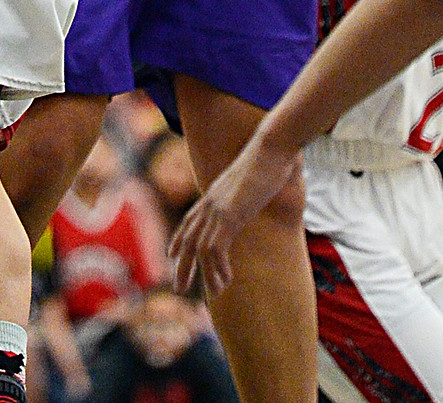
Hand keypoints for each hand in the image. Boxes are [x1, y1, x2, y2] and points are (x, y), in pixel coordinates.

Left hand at [168, 134, 294, 296]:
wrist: (270, 148)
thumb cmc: (266, 160)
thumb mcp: (249, 180)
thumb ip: (242, 192)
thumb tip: (247, 197)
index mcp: (213, 195)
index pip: (189, 221)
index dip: (179, 239)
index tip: (172, 256)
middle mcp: (210, 203)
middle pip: (188, 239)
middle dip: (183, 266)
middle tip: (179, 289)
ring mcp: (219, 209)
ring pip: (200, 249)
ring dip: (206, 274)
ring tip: (214, 294)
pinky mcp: (230, 216)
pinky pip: (216, 249)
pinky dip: (218, 268)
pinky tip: (226, 280)